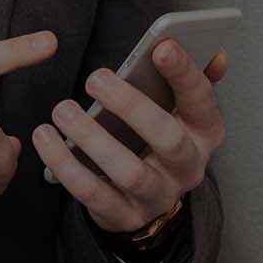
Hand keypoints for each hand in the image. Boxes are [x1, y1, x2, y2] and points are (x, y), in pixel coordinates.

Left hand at [33, 38, 228, 234]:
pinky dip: (66, 165)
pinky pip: (92, 193)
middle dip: (132, 106)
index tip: (162, 47)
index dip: (184, 74)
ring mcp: (157, 195)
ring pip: (128, 171)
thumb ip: (193, 78)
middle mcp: (188, 167)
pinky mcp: (124, 215)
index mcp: (204, 132)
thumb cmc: (161, 136)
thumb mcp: (182, 110)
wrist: (149, 198)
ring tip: (62, 110)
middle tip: (96, 78)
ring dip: (92, 138)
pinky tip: (46, 138)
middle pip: (167, 139)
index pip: (201, 100)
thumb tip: (216, 53)